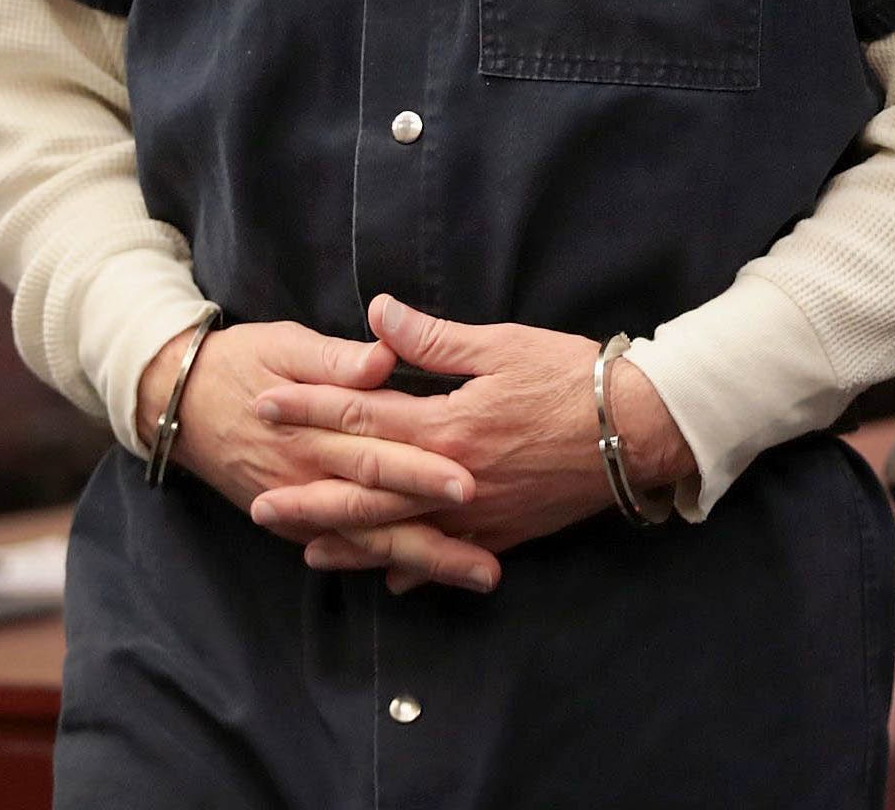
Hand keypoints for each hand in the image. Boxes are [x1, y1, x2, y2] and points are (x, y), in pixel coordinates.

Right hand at [136, 319, 480, 578]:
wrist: (178, 401)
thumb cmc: (243, 361)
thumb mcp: (286, 345)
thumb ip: (337, 358)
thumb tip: (382, 359)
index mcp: (315, 430)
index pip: (378, 453)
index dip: (421, 471)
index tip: (469, 483)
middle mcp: (311, 477)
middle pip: (382, 514)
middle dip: (438, 538)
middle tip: (490, 562)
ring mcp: (302, 506)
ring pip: (370, 541)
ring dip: (426, 562)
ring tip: (481, 576)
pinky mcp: (296, 519)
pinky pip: (347, 547)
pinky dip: (384, 564)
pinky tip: (424, 580)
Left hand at [249, 294, 696, 590]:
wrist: (637, 428)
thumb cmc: (571, 377)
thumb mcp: (502, 345)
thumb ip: (433, 339)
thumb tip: (377, 315)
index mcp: (445, 427)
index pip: (360, 418)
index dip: (309, 409)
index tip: (266, 404)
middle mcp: (450, 480)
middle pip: (364, 491)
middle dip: (308, 493)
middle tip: (258, 500)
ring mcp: (477, 514)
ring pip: (398, 534)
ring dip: (348, 541)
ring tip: (304, 547)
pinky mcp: (505, 532)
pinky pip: (448, 556)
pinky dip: (414, 567)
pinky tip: (389, 579)